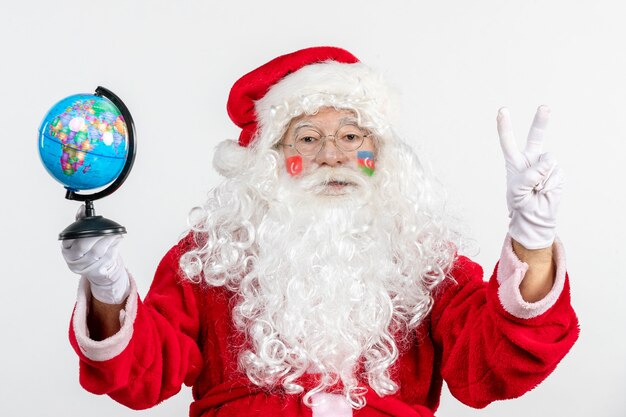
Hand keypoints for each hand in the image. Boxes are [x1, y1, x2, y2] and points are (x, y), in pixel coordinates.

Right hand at [61, 207, 129, 303]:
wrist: (94, 268)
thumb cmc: (87, 249)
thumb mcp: (80, 236)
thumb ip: (81, 221)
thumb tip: (82, 208)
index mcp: (66, 248)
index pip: (71, 238)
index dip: (83, 230)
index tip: (94, 225)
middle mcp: (72, 259)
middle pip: (84, 246)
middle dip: (98, 235)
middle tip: (108, 229)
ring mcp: (84, 267)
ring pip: (98, 251)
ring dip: (109, 240)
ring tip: (115, 234)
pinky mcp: (96, 272)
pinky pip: (107, 258)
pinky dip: (114, 248)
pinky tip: (117, 242)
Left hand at [497, 105, 563, 249]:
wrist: (535, 216)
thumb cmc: (520, 203)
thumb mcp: (517, 191)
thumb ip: (530, 175)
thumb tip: (548, 160)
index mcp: (515, 161)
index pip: (508, 141)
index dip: (504, 126)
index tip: (502, 110)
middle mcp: (531, 159)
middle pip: (536, 137)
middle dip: (541, 121)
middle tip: (544, 107)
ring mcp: (546, 164)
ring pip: (547, 162)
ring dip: (541, 178)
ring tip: (535, 189)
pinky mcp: (557, 172)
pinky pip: (555, 174)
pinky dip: (549, 184)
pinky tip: (544, 191)